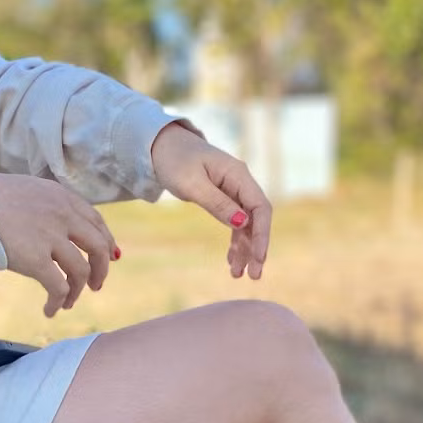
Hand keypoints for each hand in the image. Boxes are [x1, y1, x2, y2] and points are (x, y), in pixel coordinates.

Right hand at [0, 173, 116, 316]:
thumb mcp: (18, 190)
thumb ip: (38, 204)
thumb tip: (43, 224)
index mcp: (57, 195)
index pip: (94, 219)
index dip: (105, 239)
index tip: (109, 256)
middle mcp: (60, 214)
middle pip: (98, 246)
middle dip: (101, 269)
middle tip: (96, 285)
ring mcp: (50, 236)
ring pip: (81, 270)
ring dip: (79, 291)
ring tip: (68, 303)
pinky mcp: (36, 260)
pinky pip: (59, 288)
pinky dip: (59, 302)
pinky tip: (50, 310)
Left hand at [150, 122, 270, 279]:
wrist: (161, 147)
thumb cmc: (175, 161)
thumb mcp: (192, 184)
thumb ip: (217, 203)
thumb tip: (242, 223)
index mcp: (238, 174)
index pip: (261, 207)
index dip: (262, 234)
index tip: (258, 257)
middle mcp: (240, 183)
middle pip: (257, 219)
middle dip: (256, 248)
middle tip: (253, 276)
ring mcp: (233, 191)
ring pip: (246, 225)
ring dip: (244, 250)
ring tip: (237, 275)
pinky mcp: (224, 198)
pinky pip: (235, 223)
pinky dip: (234, 242)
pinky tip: (231, 261)